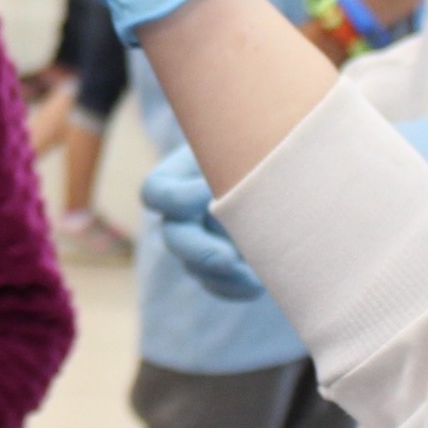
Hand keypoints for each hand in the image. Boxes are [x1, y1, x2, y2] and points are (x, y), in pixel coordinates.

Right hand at [141, 148, 266, 300]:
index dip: (178, 197)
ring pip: (195, 267)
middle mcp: (182, 213)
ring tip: (255, 279)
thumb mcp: (240, 140)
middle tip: (228, 258)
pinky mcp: (221, 262)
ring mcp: (199, 240)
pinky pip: (218, 284)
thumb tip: (238, 170)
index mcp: (176, 177)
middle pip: (174, 238)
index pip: (156, 192)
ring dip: (222, 276)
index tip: (211, 190)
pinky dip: (236, 288)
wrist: (272, 160)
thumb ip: (236, 150)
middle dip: (199, 251)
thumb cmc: (254, 141)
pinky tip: (260, 285)